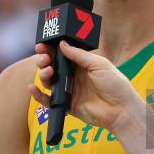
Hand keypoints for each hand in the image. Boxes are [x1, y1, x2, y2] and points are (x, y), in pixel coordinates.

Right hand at [29, 41, 144, 133]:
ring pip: (49, 81)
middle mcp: (74, 76)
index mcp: (82, 64)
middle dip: (44, 60)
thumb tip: (62, 44)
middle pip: (53, 66)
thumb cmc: (115, 85)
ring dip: (43, 74)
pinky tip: (33, 88)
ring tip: (47, 72)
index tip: (42, 45)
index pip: (62, 54)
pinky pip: (48, 100)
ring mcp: (69, 90)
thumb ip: (78, 55)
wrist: (121, 109)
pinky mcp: (66, 105)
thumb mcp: (98, 64)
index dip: (51, 49)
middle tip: (43, 58)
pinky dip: (38, 95)